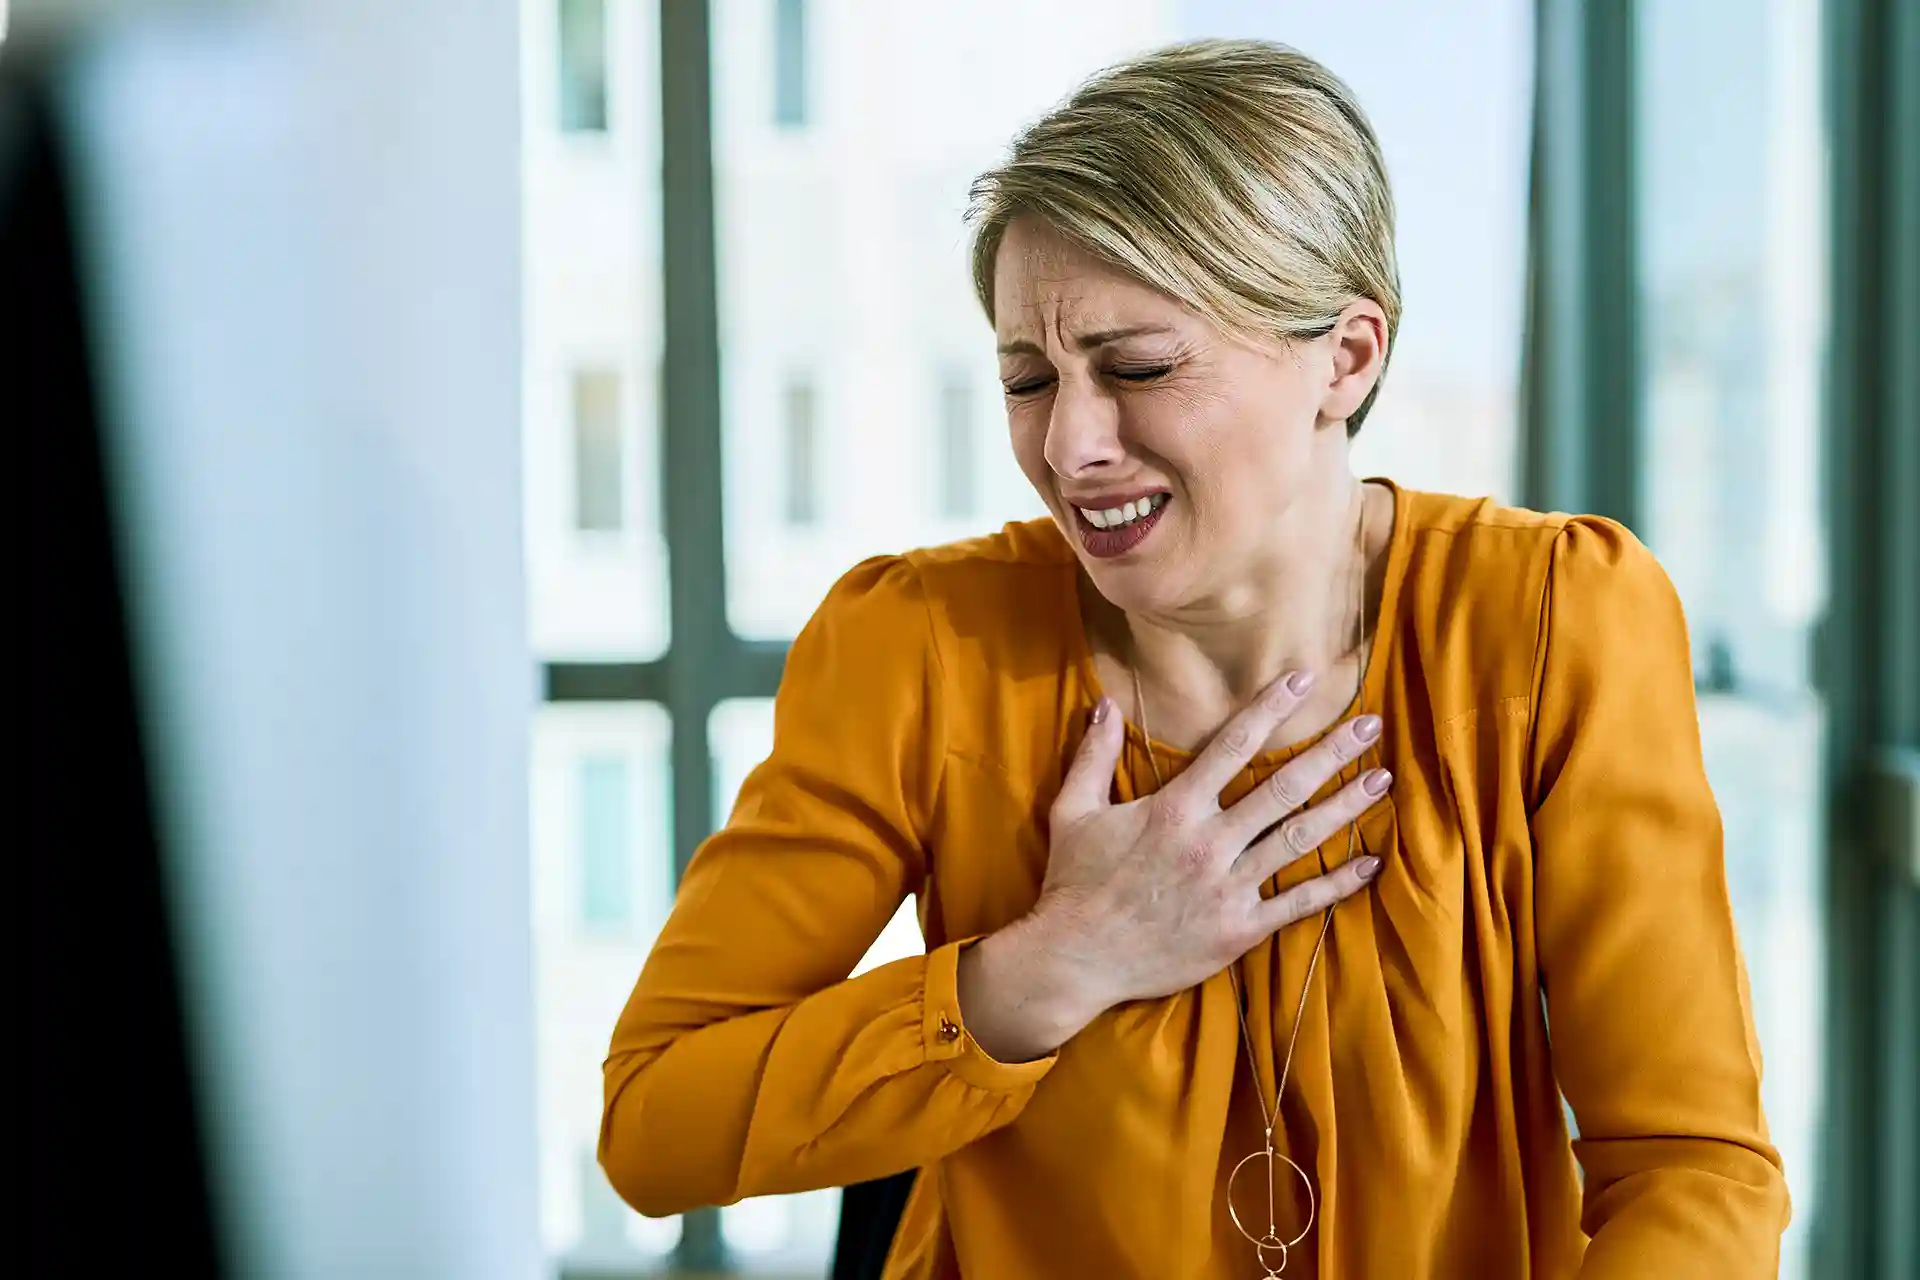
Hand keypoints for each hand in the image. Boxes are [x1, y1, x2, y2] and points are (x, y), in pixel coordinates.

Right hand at [1031, 671, 1389, 1013]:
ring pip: (1299, 839)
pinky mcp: (1238, 930)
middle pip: (1284, 788)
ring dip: (1345, 807)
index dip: (1272, 708)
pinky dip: (1336, 884)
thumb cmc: (1073, 883)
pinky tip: (1369, 864)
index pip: (1234, 745)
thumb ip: (1093, 757)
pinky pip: (1297, 903)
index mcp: (1175, 808)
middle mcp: (1209, 842)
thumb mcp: (1074, 811)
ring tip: (1381, 781)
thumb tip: (1105, 706)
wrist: (1075, 959)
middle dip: (1332, 752)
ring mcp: (1227, 887)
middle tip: (1370, 725)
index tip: (1304, 680)